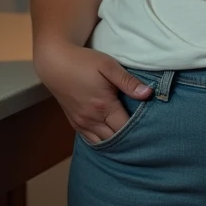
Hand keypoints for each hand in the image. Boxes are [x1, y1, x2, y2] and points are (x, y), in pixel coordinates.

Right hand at [33, 43, 153, 144]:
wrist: (55, 63)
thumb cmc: (84, 62)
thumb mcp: (108, 66)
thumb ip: (128, 81)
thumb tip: (148, 94)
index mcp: (103, 106)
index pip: (125, 128)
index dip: (139, 129)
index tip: (151, 126)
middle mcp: (91, 120)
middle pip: (115, 140)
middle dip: (129, 138)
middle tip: (144, 133)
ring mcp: (81, 123)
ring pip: (102, 143)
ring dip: (116, 141)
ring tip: (130, 137)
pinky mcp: (74, 123)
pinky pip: (91, 140)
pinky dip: (102, 141)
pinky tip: (112, 136)